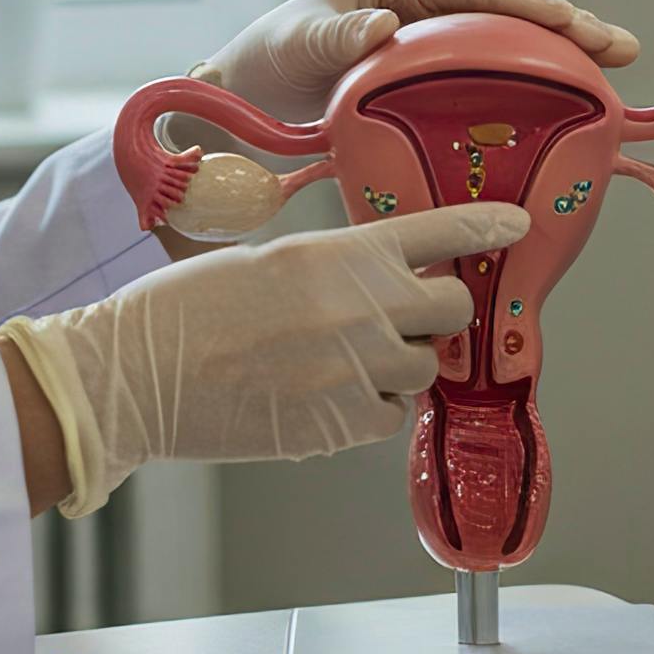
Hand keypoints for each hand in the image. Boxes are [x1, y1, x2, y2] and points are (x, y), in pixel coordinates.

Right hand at [0, 202, 527, 514]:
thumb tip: (369, 286)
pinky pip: (388, 418)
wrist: (138, 376)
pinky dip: (368, 410)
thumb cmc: (184, 313)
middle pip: (451, 311)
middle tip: (402, 321)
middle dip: (436, 315)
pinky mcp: (340, 425)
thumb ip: (331, 269)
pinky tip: (322, 397)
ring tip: (336, 362)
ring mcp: (355, 370)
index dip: (484, 229)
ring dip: (395, 366)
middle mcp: (360, 309)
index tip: (515, 228)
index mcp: (337, 254)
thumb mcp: (265, 261)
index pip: (438, 233)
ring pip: (421, 370)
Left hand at [202, 0, 639, 123]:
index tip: (572, 22)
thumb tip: (381, 26)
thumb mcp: (298, 44)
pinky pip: (491, 74)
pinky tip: (566, 108)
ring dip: (560, 57)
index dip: (529, 3)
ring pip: (510, 41)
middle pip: (510, 10)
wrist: (247, 94)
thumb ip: (336, 35)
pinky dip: (529, 86)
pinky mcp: (437, 69)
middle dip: (566, 27)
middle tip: (621, 49)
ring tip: (616, 75)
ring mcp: (437, 34)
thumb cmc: (269, 58)